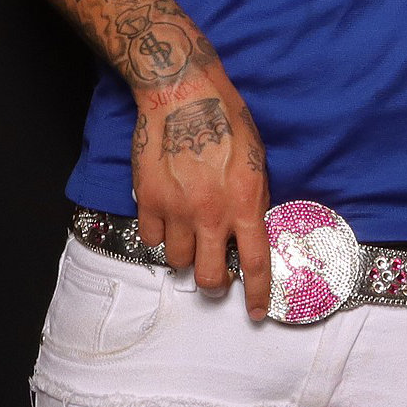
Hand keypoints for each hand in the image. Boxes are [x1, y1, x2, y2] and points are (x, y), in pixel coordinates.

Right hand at [132, 61, 271, 312]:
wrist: (183, 94)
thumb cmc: (227, 120)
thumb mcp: (256, 161)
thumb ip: (253, 199)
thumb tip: (250, 229)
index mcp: (245, 203)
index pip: (256, 263)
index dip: (258, 294)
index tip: (257, 311)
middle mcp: (211, 213)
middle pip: (209, 277)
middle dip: (215, 284)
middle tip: (216, 274)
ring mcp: (176, 209)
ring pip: (176, 261)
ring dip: (184, 255)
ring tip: (189, 237)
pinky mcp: (148, 199)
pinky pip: (150, 238)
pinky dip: (159, 235)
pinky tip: (166, 218)